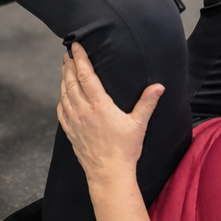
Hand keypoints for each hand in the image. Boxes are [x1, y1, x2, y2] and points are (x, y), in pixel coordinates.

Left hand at [56, 42, 163, 186]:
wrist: (109, 174)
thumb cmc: (125, 150)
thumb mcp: (138, 125)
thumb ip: (147, 103)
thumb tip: (159, 86)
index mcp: (99, 105)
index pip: (85, 75)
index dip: (79, 58)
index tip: (75, 46)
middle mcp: (83, 110)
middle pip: (71, 81)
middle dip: (68, 65)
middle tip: (67, 53)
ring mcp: (74, 121)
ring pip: (64, 94)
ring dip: (63, 79)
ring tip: (64, 69)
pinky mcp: (70, 132)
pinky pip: (61, 110)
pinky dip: (61, 98)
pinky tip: (63, 96)